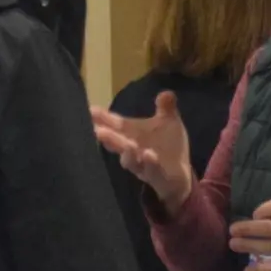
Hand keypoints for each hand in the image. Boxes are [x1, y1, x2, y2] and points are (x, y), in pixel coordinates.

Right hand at [95, 94, 192, 211]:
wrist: (180, 175)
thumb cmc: (167, 145)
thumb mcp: (169, 123)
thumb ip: (165, 108)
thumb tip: (167, 93)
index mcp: (132, 134)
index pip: (116, 124)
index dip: (103, 118)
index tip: (90, 110)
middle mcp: (132, 150)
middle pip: (118, 143)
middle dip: (109, 138)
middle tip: (97, 131)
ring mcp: (143, 165)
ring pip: (131, 160)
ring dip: (128, 153)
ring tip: (128, 145)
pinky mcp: (156, 177)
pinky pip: (151, 171)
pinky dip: (149, 163)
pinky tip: (148, 155)